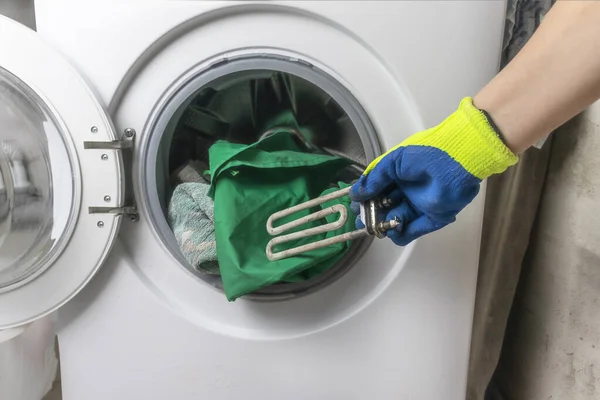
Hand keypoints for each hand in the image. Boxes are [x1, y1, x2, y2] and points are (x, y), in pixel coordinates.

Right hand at [350, 97, 517, 245]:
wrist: (457, 159)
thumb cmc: (426, 153)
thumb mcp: (393, 162)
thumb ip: (373, 179)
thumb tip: (355, 193)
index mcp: (398, 174)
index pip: (377, 189)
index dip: (365, 198)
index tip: (354, 204)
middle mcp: (408, 190)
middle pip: (384, 207)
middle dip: (371, 214)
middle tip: (361, 219)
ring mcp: (419, 205)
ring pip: (395, 220)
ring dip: (383, 223)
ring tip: (375, 224)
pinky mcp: (432, 219)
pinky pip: (412, 231)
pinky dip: (400, 233)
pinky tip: (391, 230)